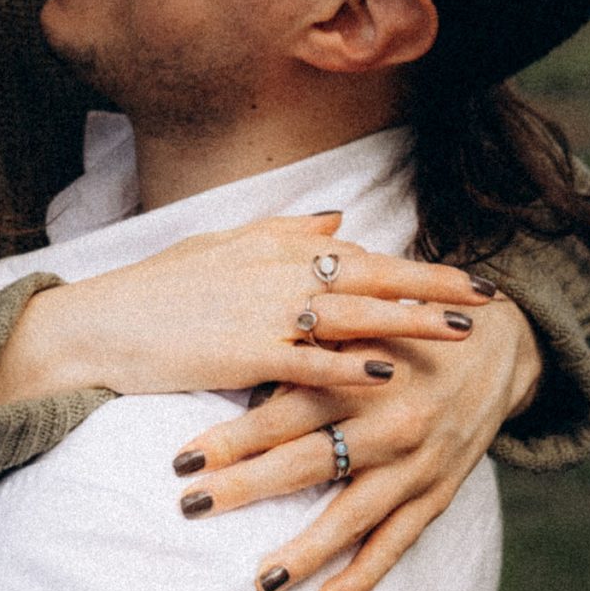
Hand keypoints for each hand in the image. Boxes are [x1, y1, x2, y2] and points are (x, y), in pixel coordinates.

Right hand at [0, 213, 495, 404]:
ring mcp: (264, 309)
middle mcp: (278, 268)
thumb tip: (338, 218)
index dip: (417, 268)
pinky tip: (388, 372)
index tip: (464, 278)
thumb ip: (285, 230)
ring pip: (355, 313)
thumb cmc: (159, 289)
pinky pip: (310, 358)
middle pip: (374, 276)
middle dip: (434, 287)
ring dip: (411, 322)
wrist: (101, 323)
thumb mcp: (224, 244)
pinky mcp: (245, 350)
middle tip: (488, 299)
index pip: (363, 254)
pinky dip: (350, 364)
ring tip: (460, 333)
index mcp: (277, 243)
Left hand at [167, 295, 540, 590]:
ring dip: (304, 551)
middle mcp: (388, 422)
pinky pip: (399, 540)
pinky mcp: (439, 491)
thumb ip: (307, 350)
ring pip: (352, 515)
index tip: (181, 462)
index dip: (230, 440)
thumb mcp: (359, 325)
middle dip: (245, 489)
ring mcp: (416, 462)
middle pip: (306, 464)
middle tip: (191, 510)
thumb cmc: (405, 331)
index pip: (282, 414)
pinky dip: (366, 573)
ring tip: (260, 582)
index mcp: (360, 376)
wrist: (495, 345)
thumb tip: (240, 371)